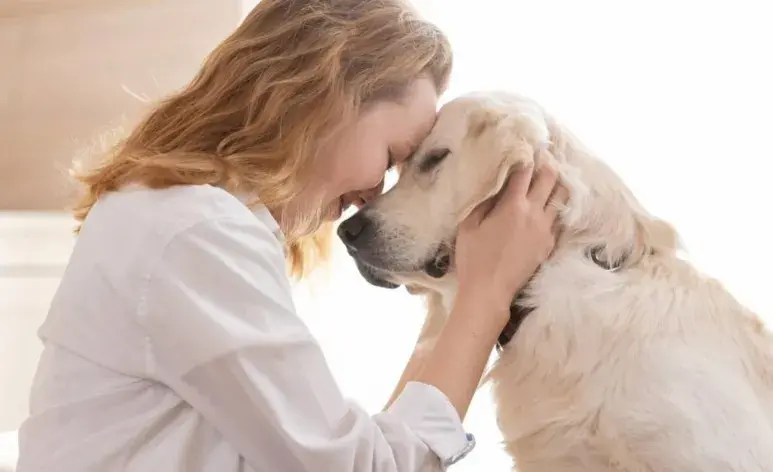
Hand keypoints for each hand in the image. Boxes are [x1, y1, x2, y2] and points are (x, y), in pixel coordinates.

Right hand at [454, 150, 567, 326]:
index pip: (525, 171)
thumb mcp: (469, 225)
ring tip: (552, 175)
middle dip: (547, 163)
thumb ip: (482, 201)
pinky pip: (560, 218)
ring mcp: (545, 230)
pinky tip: (553, 203)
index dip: (526, 155)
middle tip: (543, 155)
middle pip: (550, 179)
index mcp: (512, 206)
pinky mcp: (550, 245)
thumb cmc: (473, 258)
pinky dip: (558, 206)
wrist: (490, 291)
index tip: (525, 146)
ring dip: (557, 183)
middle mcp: (534, 214)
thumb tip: (493, 183)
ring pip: (561, 197)